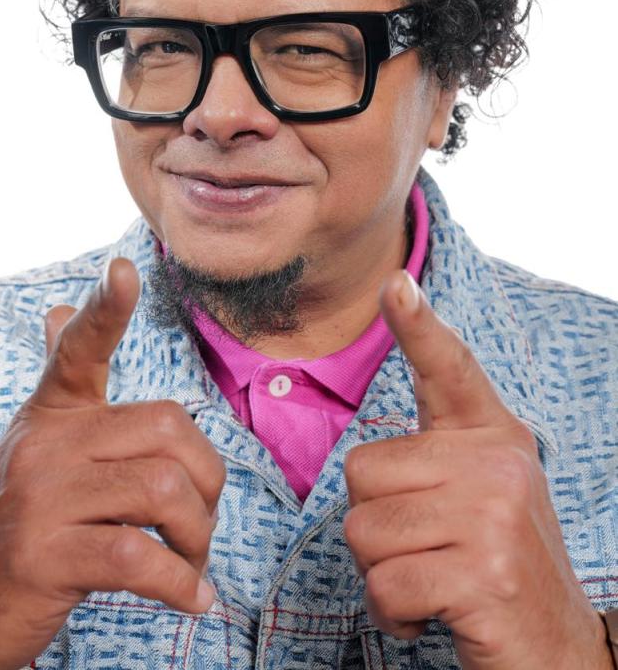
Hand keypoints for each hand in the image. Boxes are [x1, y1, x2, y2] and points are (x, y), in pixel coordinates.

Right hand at [0, 258, 224, 669]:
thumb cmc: (17, 523)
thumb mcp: (35, 447)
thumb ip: (61, 386)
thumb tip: (58, 310)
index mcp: (49, 414)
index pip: (77, 349)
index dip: (104, 309)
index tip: (124, 269)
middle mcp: (42, 444)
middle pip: (167, 428)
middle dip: (207, 481)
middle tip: (201, 521)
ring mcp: (39, 498)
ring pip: (161, 489)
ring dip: (198, 536)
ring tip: (191, 563)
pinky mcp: (41, 557)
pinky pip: (139, 556)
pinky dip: (179, 583)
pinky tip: (190, 598)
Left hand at [343, 270, 610, 669]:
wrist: (556, 647)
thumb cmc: (496, 562)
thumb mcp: (479, 493)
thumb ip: (434, 458)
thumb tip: (364, 457)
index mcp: (492, 435)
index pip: (449, 368)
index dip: (417, 326)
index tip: (396, 284)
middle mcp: (497, 463)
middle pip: (360, 472)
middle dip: (373, 523)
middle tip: (424, 549)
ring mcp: (493, 517)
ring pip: (363, 531)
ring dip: (380, 572)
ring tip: (431, 579)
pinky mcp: (485, 574)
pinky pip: (384, 585)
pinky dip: (392, 614)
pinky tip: (431, 614)